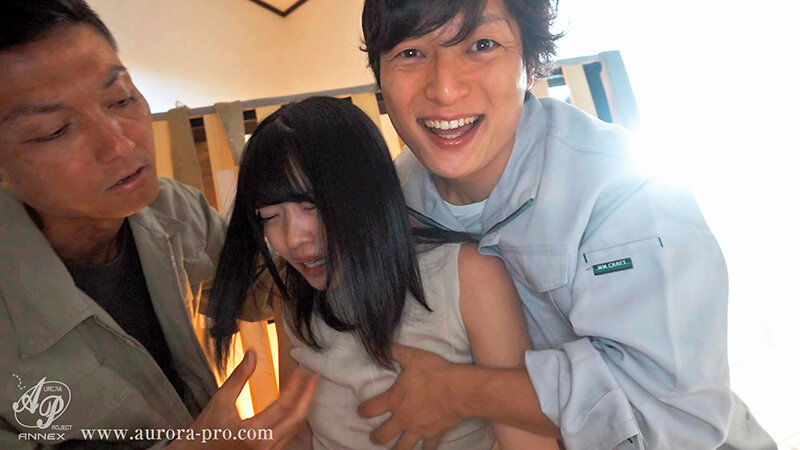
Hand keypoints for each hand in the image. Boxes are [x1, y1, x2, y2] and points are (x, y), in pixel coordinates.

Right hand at [170, 350, 317, 448]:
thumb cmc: (204, 432)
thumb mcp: (219, 401)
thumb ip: (239, 378)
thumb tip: (253, 354)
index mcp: (253, 432)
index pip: (283, 405)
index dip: (296, 385)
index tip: (303, 369)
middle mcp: (265, 446)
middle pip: (296, 419)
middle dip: (309, 395)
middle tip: (314, 376)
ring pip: (295, 430)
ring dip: (303, 407)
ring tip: (308, 387)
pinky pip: (288, 437)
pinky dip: (294, 420)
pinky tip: (296, 406)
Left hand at [358, 344, 460, 449]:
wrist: (458, 390)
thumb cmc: (434, 373)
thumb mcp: (412, 356)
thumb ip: (393, 351)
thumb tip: (375, 345)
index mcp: (394, 400)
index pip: (371, 409)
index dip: (363, 410)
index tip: (361, 411)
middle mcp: (403, 419)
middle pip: (383, 435)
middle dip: (376, 437)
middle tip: (375, 437)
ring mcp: (418, 429)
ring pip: (402, 447)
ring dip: (396, 449)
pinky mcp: (433, 434)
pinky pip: (428, 447)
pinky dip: (426, 449)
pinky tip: (424, 449)